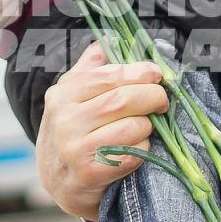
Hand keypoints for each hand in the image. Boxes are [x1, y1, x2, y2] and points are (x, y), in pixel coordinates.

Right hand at [35, 42, 168, 221]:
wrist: (58, 181)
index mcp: (63, 94)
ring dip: (147, 127)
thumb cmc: (72, 132)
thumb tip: (109, 40)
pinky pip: (132, 155)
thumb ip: (90, 69)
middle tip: (162, 101)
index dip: (139, 72)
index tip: (156, 74)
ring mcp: (76, 148)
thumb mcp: (71, 97)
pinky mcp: (90, 173)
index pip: (108, 76)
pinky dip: (143, 150)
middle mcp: (65, 120)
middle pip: (122, 100)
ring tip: (145, 127)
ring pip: (131, 128)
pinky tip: (136, 149)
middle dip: (152, 97)